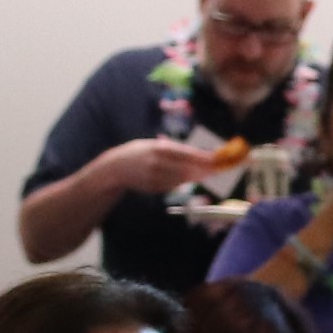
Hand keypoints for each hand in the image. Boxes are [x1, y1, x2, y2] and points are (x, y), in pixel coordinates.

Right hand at [103, 137, 219, 195]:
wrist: (116, 168)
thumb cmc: (139, 152)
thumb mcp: (153, 145)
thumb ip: (173, 149)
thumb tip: (197, 154)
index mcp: (158, 148)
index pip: (185, 153)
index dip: (202, 157)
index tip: (215, 159)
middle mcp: (157, 163)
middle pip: (186, 168)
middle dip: (203, 169)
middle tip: (217, 169)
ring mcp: (155, 177)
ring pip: (182, 179)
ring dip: (196, 177)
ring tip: (208, 174)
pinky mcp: (154, 188)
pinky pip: (173, 186)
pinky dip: (183, 182)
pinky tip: (191, 179)